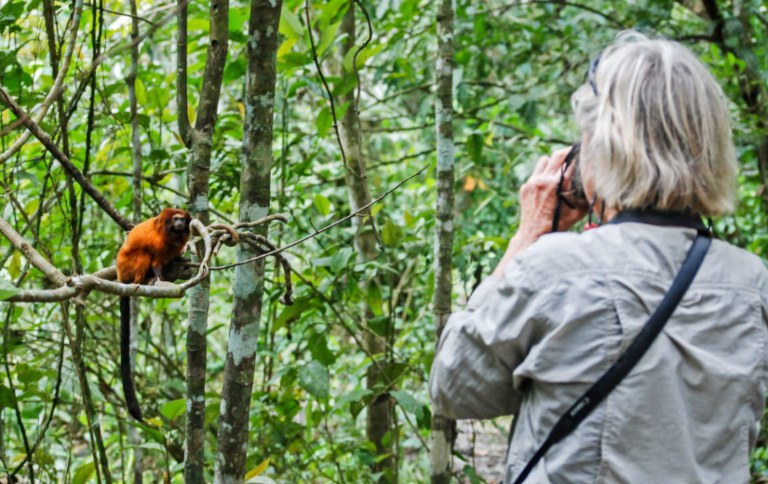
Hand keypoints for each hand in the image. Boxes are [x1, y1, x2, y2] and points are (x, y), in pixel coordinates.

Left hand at [492, 147, 587, 276]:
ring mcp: (532, 182)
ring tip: (558, 168)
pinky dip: (543, 174)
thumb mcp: (578, 211)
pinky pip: (535, 173)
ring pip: (544, 160)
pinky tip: (548, 184)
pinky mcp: (525, 187)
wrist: (533, 234)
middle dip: (567, 152)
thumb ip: (585, 196)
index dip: (579, 155)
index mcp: (557, 185)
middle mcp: (543, 180)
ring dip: (552, 162)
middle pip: (557, 155)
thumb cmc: (558, 224)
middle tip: (573, 154)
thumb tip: (593, 184)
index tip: (585, 153)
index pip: (571, 161)